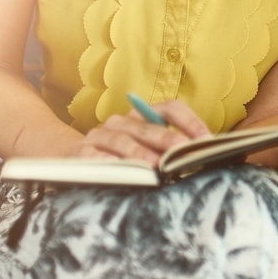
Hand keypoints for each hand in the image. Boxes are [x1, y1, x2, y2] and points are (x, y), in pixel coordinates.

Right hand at [73, 98, 212, 164]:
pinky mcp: (81, 152)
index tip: (206, 139)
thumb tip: (202, 155)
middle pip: (148, 127)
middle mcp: (121, 121)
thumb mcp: (145, 147)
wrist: (70, 156)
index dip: (190, 121)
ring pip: (122, 141)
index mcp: (142, 115)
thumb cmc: (120, 154)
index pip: (170, 108)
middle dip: (168, 139)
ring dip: (140, 153)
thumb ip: (169, 149)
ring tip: (155, 166)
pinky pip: (95, 156)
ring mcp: (100, 135)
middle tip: (183, 153)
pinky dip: (108, 162)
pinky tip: (121, 170)